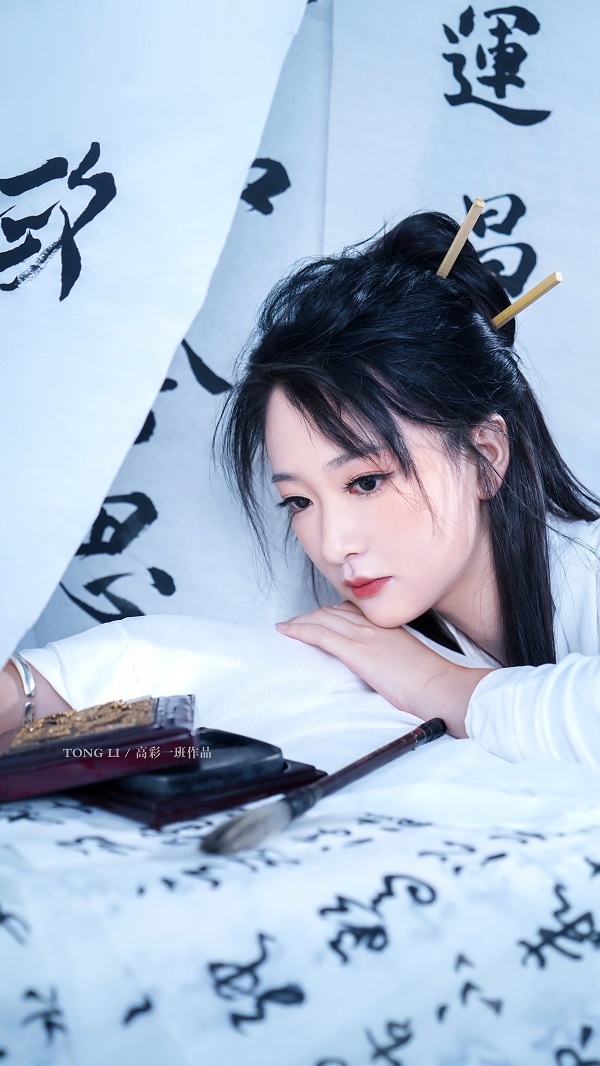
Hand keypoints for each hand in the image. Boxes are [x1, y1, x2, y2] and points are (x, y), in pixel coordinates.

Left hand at [275, 602, 493, 737]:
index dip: (331, 612)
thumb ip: (392, 655)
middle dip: (312, 615)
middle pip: (333, 611)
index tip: (320, 618)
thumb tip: (381, 664)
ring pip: (322, 619)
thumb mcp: (408, 660)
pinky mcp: (355, 651)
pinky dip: (299, 630)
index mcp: (387, 627)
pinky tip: (287, 631)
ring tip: (287, 626)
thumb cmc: (429, 680)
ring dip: (301, 621)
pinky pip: (319, 634)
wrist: (437, 685)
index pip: (352, 611)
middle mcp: (373, 626)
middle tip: (297, 622)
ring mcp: (363, 636)